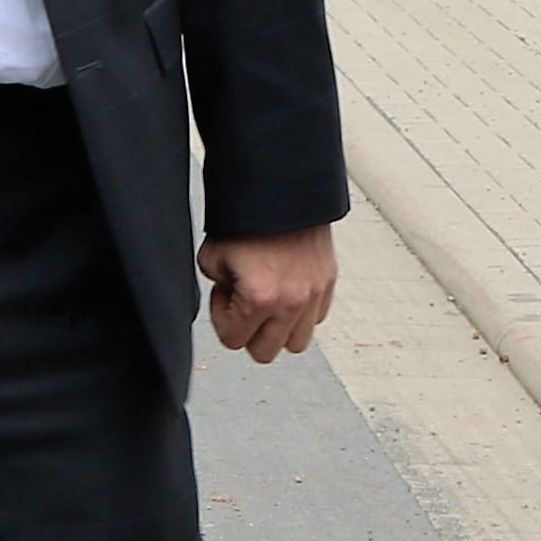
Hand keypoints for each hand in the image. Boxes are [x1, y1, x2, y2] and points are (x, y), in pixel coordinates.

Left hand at [199, 224, 335, 363]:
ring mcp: (314, 293)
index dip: (221, 317)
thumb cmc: (245, 218)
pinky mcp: (328, 281)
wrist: (279, 188)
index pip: (233, 341)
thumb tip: (230, 302)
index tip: (224, 293)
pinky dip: (299, 312)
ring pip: (296, 343)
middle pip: (265, 352)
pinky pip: (316, 318)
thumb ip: (218, 290)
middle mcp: (292, 301)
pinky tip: (284, 288)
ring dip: (277, 328)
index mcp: (261, 298)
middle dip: (248, 331)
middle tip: (243, 302)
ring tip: (266, 300)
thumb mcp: (212, 258)